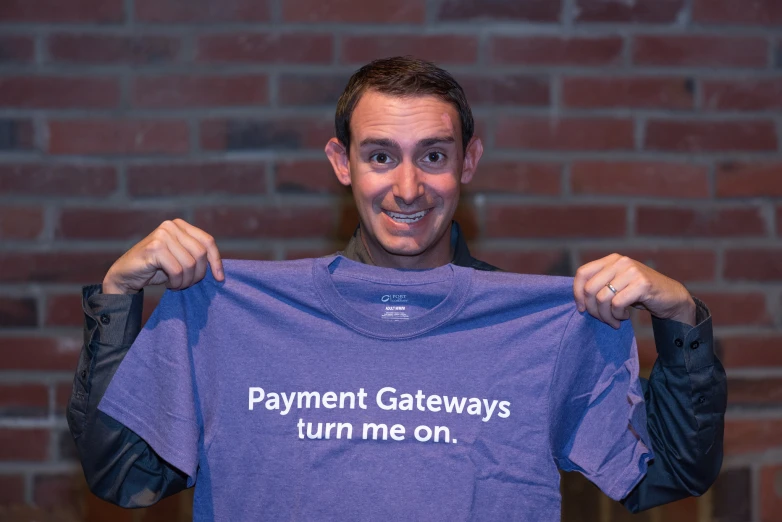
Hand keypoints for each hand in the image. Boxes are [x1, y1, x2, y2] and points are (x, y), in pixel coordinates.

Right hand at [102, 219, 223, 294]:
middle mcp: (171, 226)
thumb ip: (196, 256)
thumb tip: (220, 270)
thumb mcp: (180, 259)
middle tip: (188, 284)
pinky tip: (169, 284)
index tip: (220, 278)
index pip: (208, 241)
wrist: (125, 275)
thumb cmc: (155, 269)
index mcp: (180, 225)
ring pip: (190, 264)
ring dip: (186, 281)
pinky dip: (176, 282)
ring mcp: (162, 235)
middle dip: (198, 274)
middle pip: (200, 253)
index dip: (216, 261)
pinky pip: (177, 270)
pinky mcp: (154, 248)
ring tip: (177, 284)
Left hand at [573, 253, 695, 328]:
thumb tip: (579, 300)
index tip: (581, 308)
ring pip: (602, 298)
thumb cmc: (640, 294)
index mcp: (611, 260)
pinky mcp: (642, 284)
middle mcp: (620, 262)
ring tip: (614, 320)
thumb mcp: (617, 285)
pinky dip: (617, 315)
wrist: (671, 298)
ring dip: (606, 316)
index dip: (577, 293)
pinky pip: (617, 304)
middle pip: (589, 288)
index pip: (582, 273)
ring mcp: (631, 271)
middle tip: (602, 319)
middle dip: (592, 309)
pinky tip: (625, 317)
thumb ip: (600, 285)